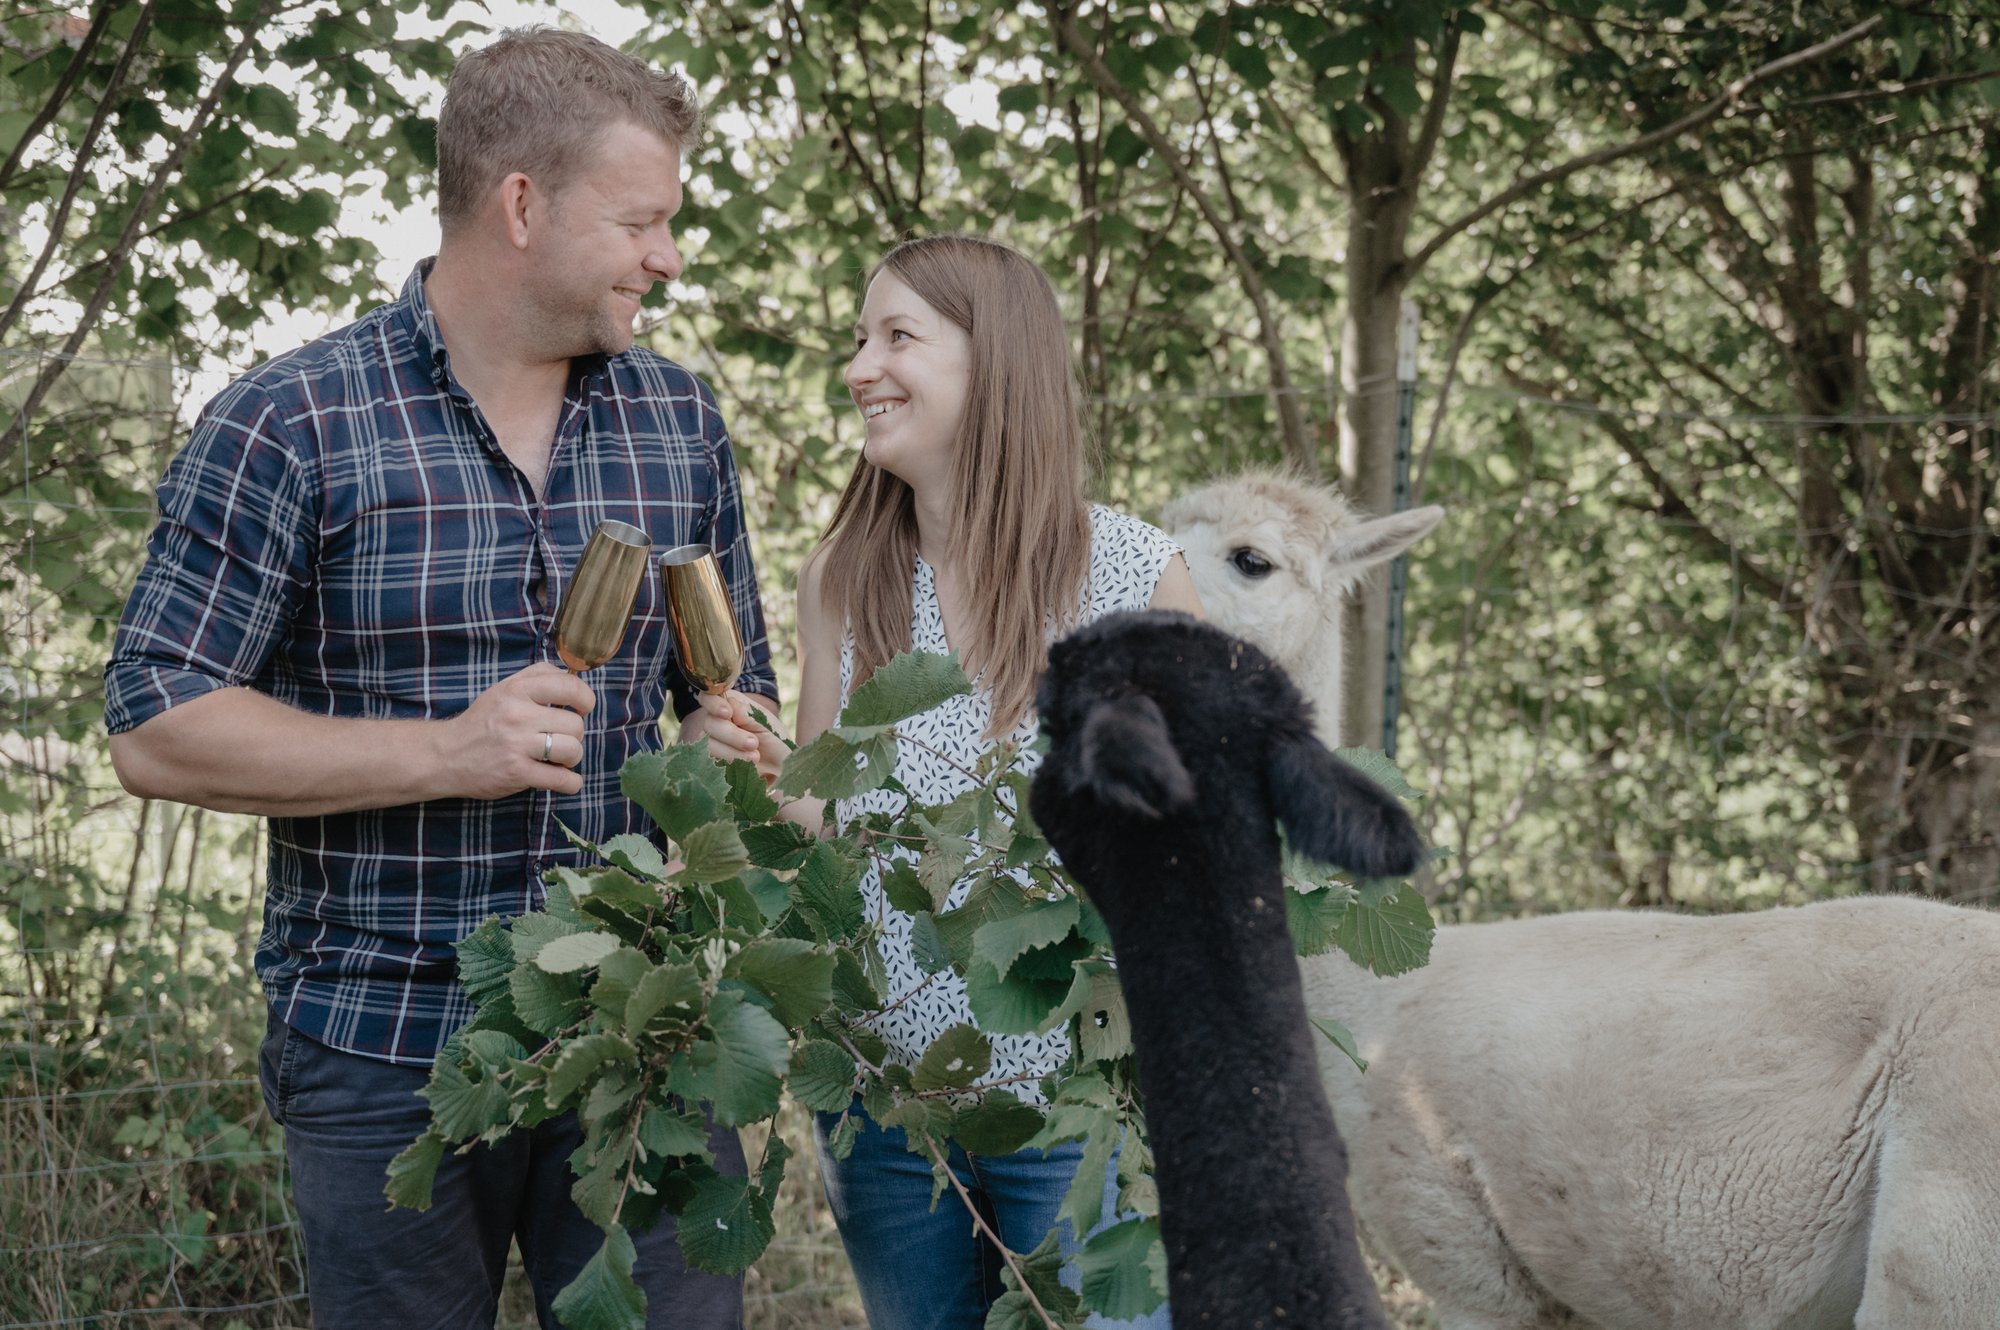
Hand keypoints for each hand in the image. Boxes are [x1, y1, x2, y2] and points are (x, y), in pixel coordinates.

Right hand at [441, 662, 595, 798]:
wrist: (445, 755)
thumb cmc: (482, 722)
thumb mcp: (504, 689)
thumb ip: (537, 678)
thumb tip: (575, 678)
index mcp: (517, 689)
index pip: (570, 686)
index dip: (585, 699)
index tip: (581, 709)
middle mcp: (518, 714)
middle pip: (575, 724)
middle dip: (574, 735)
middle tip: (559, 740)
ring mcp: (517, 745)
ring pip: (573, 750)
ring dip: (572, 758)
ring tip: (557, 759)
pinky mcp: (516, 772)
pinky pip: (562, 779)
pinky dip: (570, 783)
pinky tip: (563, 780)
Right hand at [680, 689, 784, 780]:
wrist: (782, 768)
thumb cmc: (775, 740)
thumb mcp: (766, 724)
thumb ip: (747, 714)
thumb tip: (731, 704)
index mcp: (730, 705)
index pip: (709, 697)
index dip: (713, 704)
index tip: (728, 713)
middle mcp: (718, 721)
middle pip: (709, 723)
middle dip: (732, 735)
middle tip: (753, 743)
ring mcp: (714, 742)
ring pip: (709, 744)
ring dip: (732, 751)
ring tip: (755, 756)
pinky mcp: (713, 761)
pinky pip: (712, 762)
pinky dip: (731, 762)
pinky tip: (747, 764)